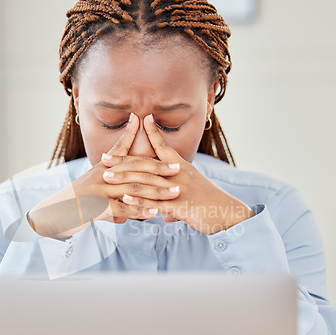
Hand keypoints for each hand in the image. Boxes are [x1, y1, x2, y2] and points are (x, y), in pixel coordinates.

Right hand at [28, 113, 178, 237]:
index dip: (147, 155)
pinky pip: (121, 208)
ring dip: (155, 190)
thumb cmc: (73, 210)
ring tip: (174, 193)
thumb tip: (124, 219)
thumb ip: (110, 207)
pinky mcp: (95, 207)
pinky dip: (139, 210)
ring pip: (132, 188)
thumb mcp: (92, 204)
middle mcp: (101, 176)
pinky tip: (154, 213)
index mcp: (102, 169)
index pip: (128, 157)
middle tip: (178, 171)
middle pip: (134, 170)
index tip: (167, 154)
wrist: (51, 217)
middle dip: (158, 170)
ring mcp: (97, 190)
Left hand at [101, 114, 254, 233]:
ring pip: (148, 182)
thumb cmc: (212, 207)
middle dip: (124, 160)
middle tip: (104, 157)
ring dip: (126, 179)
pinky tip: (125, 201)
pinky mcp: (181, 207)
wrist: (231, 216)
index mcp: (183, 169)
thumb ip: (176, 204)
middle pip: (148, 164)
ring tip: (107, 176)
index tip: (142, 118)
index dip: (153, 132)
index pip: (165, 147)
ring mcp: (180, 190)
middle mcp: (180, 175)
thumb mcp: (193, 200)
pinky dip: (139, 201)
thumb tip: (166, 215)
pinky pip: (156, 203)